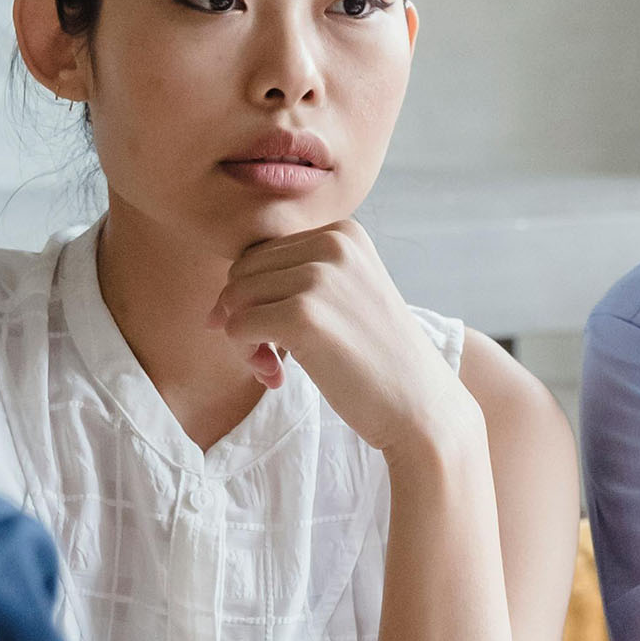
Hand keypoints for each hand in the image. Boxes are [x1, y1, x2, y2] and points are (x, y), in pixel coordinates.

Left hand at [207, 221, 477, 456]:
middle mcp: (332, 245)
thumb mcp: (346, 298)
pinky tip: (276, 376)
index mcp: (344, 233)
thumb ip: (294, 283)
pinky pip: (237, 328)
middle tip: (271, 357)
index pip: (263, 253)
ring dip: (243, 339)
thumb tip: (217, 306)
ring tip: (273, 367)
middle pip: (243, 271)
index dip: (259, 298)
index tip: (281, 337)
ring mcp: (319, 278)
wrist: (422, 407)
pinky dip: (246, 356)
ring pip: (234, 298)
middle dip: (245, 315)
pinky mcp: (304, 316)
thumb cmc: (378, 360)